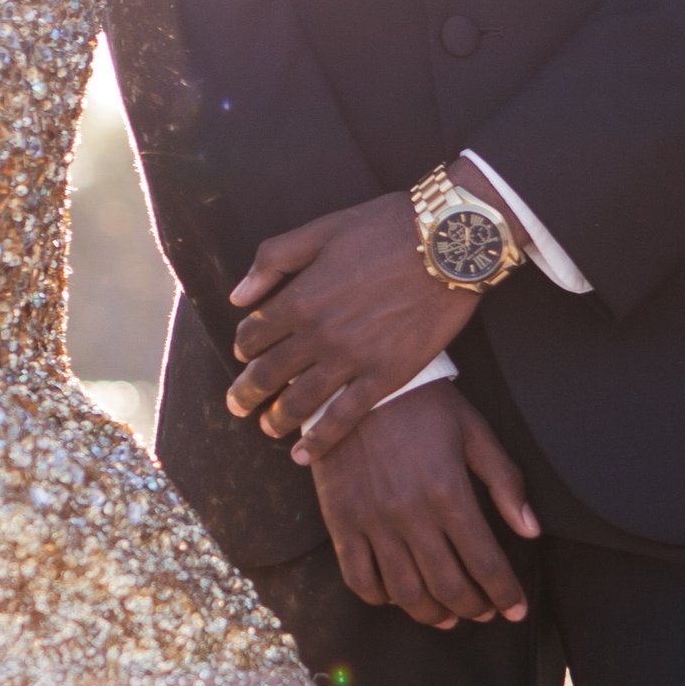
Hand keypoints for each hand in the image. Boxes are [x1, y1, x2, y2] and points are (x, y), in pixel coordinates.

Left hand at [227, 190, 472, 452]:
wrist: (448, 242)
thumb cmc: (386, 229)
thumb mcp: (321, 231)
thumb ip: (273, 260)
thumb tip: (238, 295)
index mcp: (299, 298)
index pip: (253, 333)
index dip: (243, 346)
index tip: (245, 353)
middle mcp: (319, 335)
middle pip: (268, 373)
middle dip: (246, 392)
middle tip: (236, 405)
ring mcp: (352, 359)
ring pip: (300, 401)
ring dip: (276, 419)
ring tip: (266, 428)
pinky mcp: (386, 376)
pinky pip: (344, 417)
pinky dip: (320, 440)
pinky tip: (303, 456)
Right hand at [309, 390, 538, 629]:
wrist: (359, 383)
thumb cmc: (424, 406)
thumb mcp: (475, 433)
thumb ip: (505, 483)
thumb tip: (531, 531)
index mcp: (449, 494)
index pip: (486, 563)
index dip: (506, 594)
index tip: (516, 609)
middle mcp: (411, 516)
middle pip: (449, 586)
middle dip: (474, 608)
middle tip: (485, 613)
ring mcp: (372, 522)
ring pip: (406, 592)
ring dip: (432, 614)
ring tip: (448, 616)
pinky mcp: (341, 522)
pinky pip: (359, 579)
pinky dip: (381, 598)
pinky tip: (398, 597)